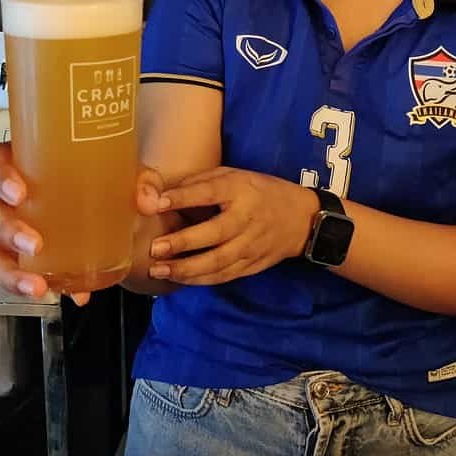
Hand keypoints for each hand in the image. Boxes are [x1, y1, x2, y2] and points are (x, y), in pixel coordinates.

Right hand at [0, 143, 165, 304]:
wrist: (116, 210)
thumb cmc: (107, 180)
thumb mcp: (127, 175)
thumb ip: (142, 181)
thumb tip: (147, 201)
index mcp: (28, 163)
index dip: (0, 175)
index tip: (19, 193)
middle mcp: (11, 197)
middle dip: (4, 228)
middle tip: (33, 244)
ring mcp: (12, 230)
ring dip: (8, 271)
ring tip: (37, 285)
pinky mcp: (23, 259)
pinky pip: (15, 276)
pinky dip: (35, 288)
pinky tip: (71, 295)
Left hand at [147, 167, 318, 284]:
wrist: (301, 219)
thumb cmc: (259, 191)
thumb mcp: (234, 175)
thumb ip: (200, 182)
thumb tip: (161, 193)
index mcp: (240, 190)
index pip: (209, 192)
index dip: (183, 198)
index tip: (156, 204)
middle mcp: (246, 219)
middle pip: (214, 233)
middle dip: (182, 243)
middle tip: (154, 248)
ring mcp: (250, 246)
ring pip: (217, 262)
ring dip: (186, 269)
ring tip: (159, 270)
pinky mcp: (252, 265)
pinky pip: (224, 276)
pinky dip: (200, 280)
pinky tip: (179, 278)